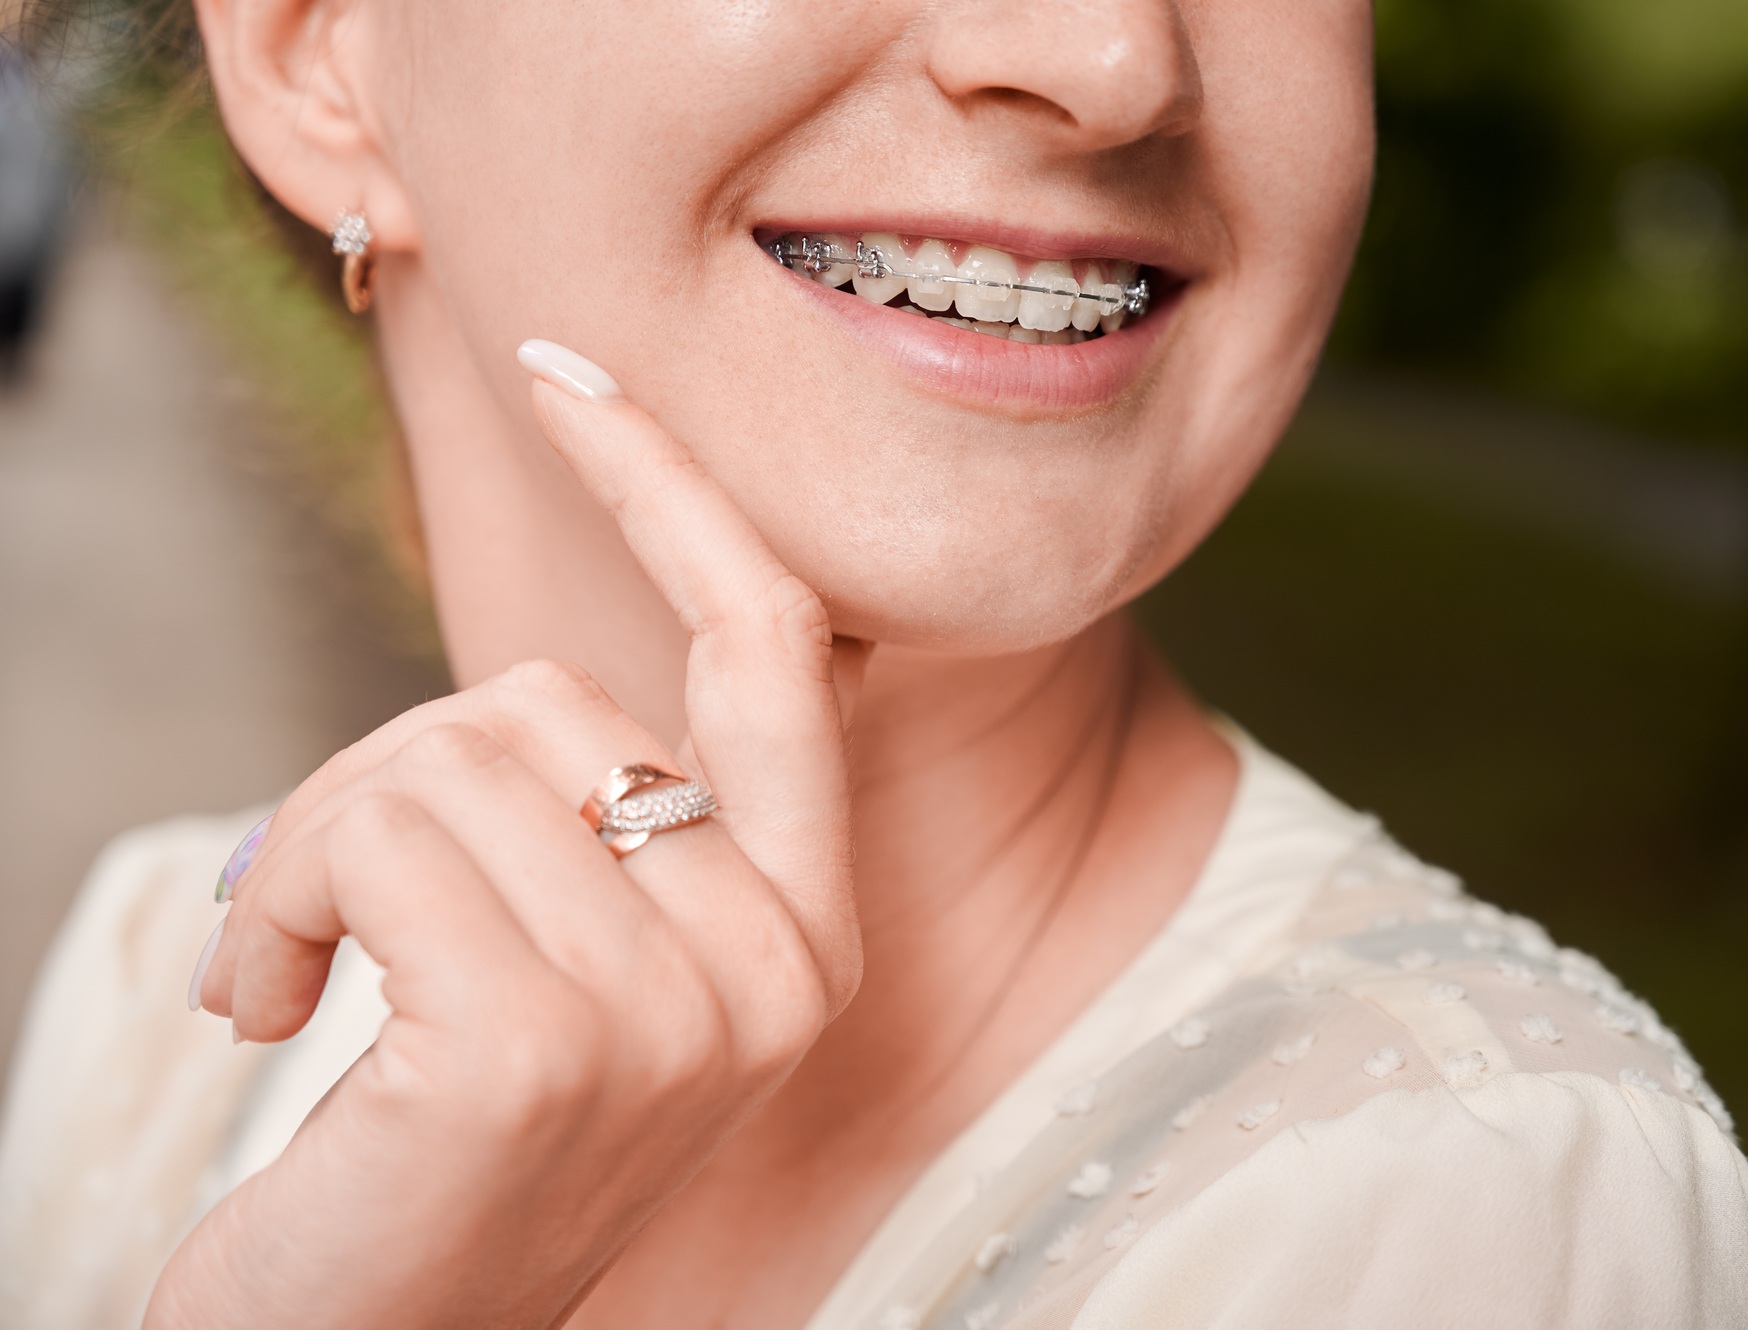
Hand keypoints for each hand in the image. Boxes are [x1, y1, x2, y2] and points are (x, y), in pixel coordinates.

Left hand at [152, 349, 869, 1329]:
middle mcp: (776, 967)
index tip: (567, 370)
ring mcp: (674, 1010)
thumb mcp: (587, 972)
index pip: (773, 649)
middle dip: (387, 774)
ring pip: (441, 761)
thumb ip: (611, 828)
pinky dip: (274, 905)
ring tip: (295, 980)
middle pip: (543, 702)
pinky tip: (266, 1014)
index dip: (674, 490)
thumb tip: (530, 703)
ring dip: (313, 853)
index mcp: (805, 932)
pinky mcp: (536, 1045)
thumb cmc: (463, 1148)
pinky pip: (372, 843)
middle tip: (327, 913)